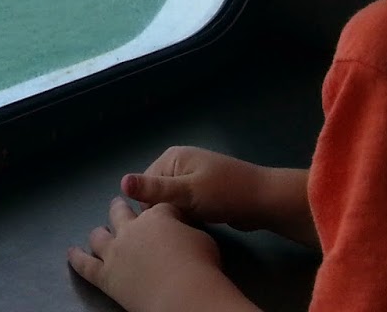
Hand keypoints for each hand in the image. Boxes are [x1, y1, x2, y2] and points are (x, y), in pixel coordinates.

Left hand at [67, 196, 250, 311]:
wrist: (183, 292)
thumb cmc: (199, 265)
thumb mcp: (203, 239)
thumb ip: (188, 232)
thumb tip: (183, 234)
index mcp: (157, 216)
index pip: (158, 207)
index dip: (161, 211)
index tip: (165, 215)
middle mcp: (132, 229)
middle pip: (122, 213)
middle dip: (120, 208)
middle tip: (119, 204)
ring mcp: (116, 251)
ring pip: (100, 236)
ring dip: (99, 231)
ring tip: (98, 229)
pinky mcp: (105, 275)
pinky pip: (85, 264)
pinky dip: (77, 258)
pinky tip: (71, 252)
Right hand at [124, 146, 315, 246]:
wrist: (264, 202)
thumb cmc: (226, 193)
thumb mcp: (187, 193)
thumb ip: (155, 189)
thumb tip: (121, 182)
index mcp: (172, 157)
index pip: (145, 186)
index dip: (152, 207)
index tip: (166, 222)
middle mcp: (179, 165)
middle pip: (158, 195)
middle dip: (166, 212)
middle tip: (180, 225)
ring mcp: (192, 178)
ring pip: (172, 204)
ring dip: (179, 216)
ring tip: (190, 226)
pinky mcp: (203, 193)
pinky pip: (185, 208)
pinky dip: (189, 218)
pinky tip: (197, 227)